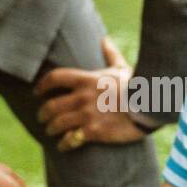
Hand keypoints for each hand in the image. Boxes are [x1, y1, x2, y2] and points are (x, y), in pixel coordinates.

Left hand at [33, 35, 144, 150]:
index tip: (37, 92)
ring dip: (51, 128)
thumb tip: (105, 40)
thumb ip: (110, 55)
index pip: (55, 78)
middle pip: (51, 105)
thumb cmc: (136, 86)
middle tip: (42, 117)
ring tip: (50, 131)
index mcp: (86, 79)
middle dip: (43, 113)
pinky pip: (70, 139)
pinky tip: (62, 146)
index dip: (42, 85)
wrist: (149, 105)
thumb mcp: (122, 68)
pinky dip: (63, 144)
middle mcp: (82, 97)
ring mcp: (87, 115)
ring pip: (57, 123)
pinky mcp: (94, 132)